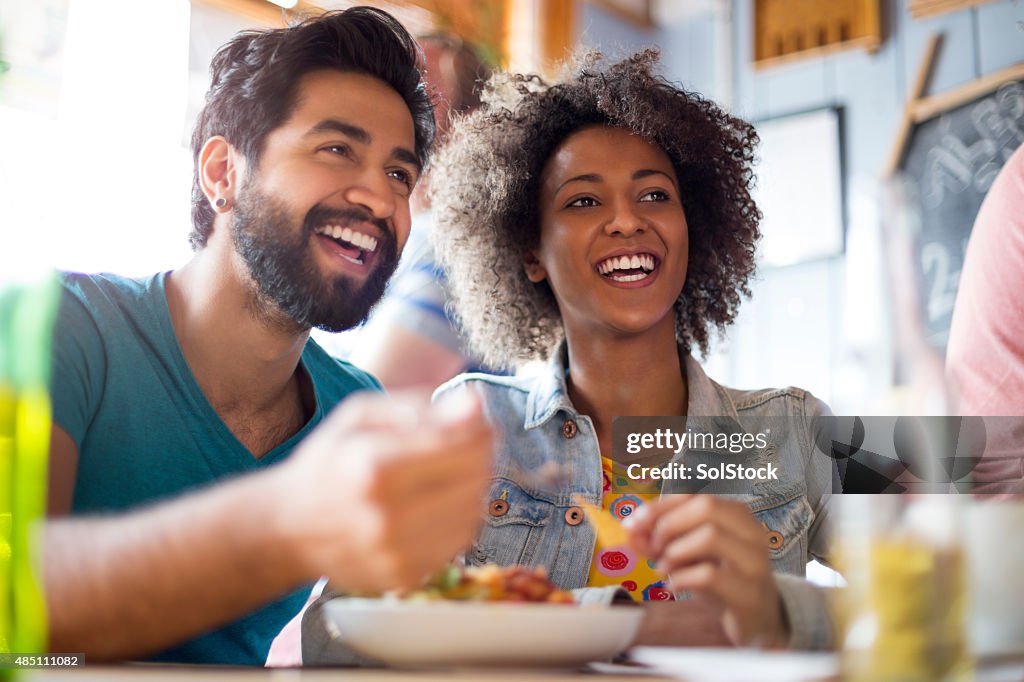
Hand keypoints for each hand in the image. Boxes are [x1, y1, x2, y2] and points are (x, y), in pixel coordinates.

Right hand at [278, 389, 493, 592]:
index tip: (477, 425)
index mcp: (375, 466)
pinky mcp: (406, 578)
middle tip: (463, 449)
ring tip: (444, 478)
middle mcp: (387, 515)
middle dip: (479, 457)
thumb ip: (420, 407)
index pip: (463, 446)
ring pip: (473, 512)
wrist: (288, 529)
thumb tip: (475, 404)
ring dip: (471, 489)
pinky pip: (459, 542)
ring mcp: (397, 553)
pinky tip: (434, 507)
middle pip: (475, 479)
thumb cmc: (328, 463)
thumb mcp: (361, 416)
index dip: (480, 431)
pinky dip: (457, 520)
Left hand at [626, 495, 788, 647]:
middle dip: (669, 525)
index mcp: (736, 515)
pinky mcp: (749, 592)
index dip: (659, 506)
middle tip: (654, 548)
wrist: (760, 620)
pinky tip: (674, 585)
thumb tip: (630, 530)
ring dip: (675, 552)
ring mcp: (754, 562)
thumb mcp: (689, 556)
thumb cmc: (722, 580)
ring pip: (710, 536)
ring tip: (664, 568)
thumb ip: (659, 541)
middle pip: (705, 507)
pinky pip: (709, 575)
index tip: (633, 523)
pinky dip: (681, 578)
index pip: (693, 495)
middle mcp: (751, 532)